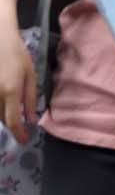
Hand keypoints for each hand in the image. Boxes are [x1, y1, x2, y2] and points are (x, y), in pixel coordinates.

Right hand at [0, 30, 34, 144]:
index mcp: (11, 91)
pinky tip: (3, 103)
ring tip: (12, 113)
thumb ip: (30, 98)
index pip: (13, 121)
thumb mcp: (30, 75)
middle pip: (1, 118)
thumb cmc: (17, 54)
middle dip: (11, 125)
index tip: (24, 141)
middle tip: (21, 127)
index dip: (18, 134)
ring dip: (2, 116)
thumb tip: (31, 119)